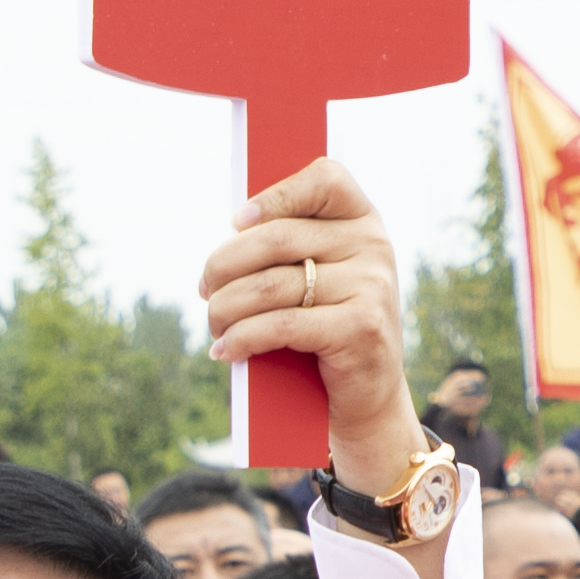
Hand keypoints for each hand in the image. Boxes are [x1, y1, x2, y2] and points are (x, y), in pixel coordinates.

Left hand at [197, 161, 415, 487]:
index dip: (275, 194)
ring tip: (213, 322)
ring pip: (271, 285)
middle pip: (277, 238)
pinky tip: (224, 349)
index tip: (236, 221)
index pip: (324, 179)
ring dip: (225, 307)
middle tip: (205, 289)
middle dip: (225, 265)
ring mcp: (371, 287)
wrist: (368, 399)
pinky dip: (242, 338)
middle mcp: (374, 246)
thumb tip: (232, 231)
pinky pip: (281, 325)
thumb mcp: (319, 278)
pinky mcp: (360, 329)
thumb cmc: (327, 330)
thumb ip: (290, 247)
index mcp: (363, 221)